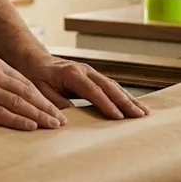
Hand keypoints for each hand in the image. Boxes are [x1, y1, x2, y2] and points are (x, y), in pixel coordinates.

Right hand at [0, 57, 66, 130]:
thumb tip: (12, 98)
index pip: (26, 83)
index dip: (43, 97)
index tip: (56, 109)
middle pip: (27, 92)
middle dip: (47, 107)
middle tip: (62, 121)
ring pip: (18, 103)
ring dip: (38, 115)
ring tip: (53, 126)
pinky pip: (0, 113)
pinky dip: (18, 120)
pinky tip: (31, 127)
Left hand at [21, 57, 150, 119]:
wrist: (35, 61)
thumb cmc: (37, 77)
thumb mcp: (40, 91)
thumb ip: (55, 103)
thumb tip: (70, 119)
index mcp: (71, 73)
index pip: (92, 90)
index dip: (106, 104)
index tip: (119, 117)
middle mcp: (85, 70)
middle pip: (109, 87)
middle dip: (126, 102)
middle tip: (140, 116)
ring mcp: (91, 72)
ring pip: (114, 86)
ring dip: (129, 99)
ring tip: (145, 113)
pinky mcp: (94, 77)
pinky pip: (111, 87)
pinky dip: (124, 97)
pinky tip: (135, 106)